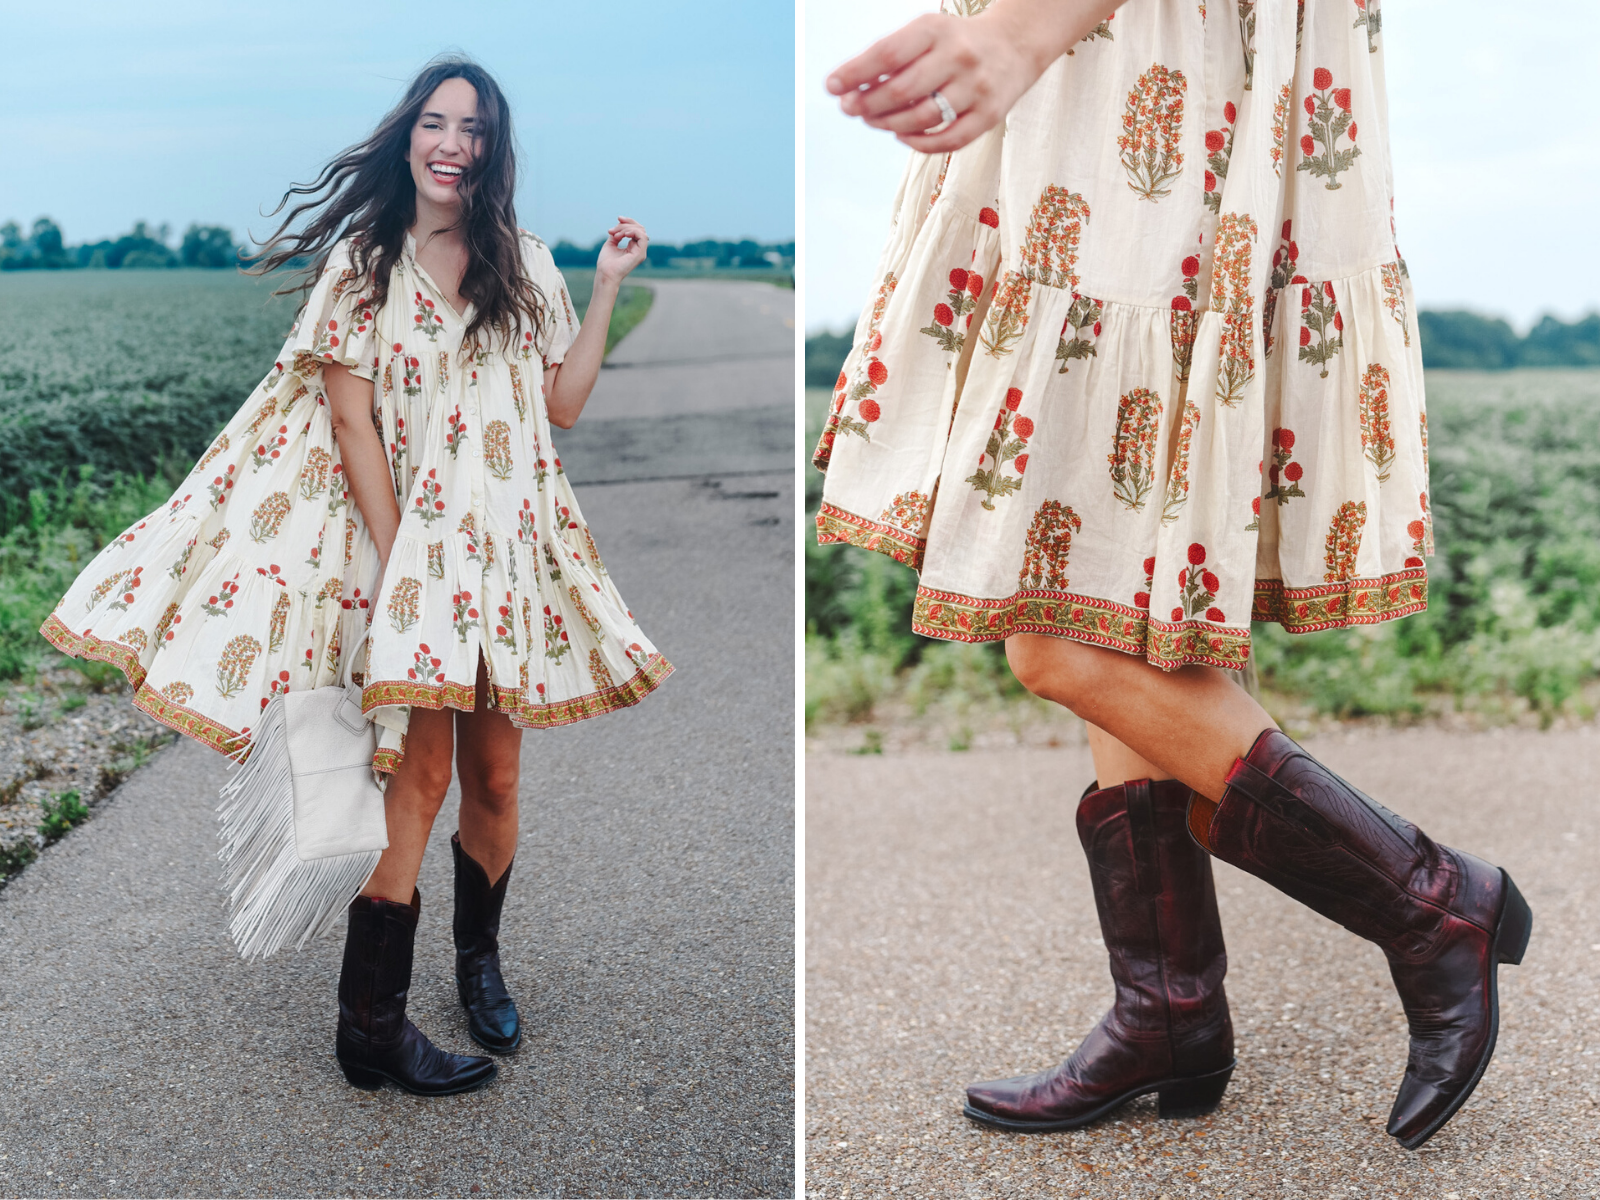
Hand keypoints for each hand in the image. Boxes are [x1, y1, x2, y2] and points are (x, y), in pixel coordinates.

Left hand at [595, 216, 647, 283]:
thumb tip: (620, 223)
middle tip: (612, 230)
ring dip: (626, 229)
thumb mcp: (611, 243)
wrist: (605, 273)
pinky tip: (623, 235)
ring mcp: (641, 252)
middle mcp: (639, 249)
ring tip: (615, 236)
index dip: (628, 221)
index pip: (636, 229)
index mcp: (633, 247)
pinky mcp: (640, 254)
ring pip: (640, 230)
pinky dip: (632, 232)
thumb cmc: (606, 262)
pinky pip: (642, 236)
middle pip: (640, 228)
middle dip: (626, 224)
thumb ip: (617, 234)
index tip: (618, 218)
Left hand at [827, 2, 1115, 152]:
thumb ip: (893, 56)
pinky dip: (917, 142)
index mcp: (937, 30)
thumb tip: (851, 86)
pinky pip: (947, 140)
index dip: (855, 73)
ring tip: (872, 120)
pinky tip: (901, 136)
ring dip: (888, 124)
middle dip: (867, 104)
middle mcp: (958, 57)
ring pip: (921, 118)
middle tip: (849, 108)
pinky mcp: (988, 115)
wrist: (1016, 44)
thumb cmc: (958, 42)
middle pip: (901, 91)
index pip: (887, 54)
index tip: (832, 86)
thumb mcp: (927, 34)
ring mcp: (976, 88)